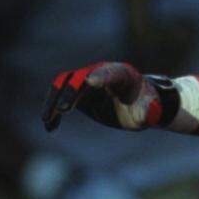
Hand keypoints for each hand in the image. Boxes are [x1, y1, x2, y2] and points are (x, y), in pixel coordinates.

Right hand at [42, 62, 166, 131]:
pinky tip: (50, 126)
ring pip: (64, 84)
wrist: (138, 105)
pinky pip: (60, 97)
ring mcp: (87, 82)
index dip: (100, 75)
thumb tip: (143, 115)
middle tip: (64, 109)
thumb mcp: (151, 108)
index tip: (90, 81)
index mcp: (122, 74)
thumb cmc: (147, 104)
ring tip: (47, 119)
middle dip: (71, 91)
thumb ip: (148, 110)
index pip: (109, 72)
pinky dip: (53, 109)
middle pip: (80, 76)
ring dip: (54, 99)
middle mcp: (101, 73)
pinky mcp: (78, 94)